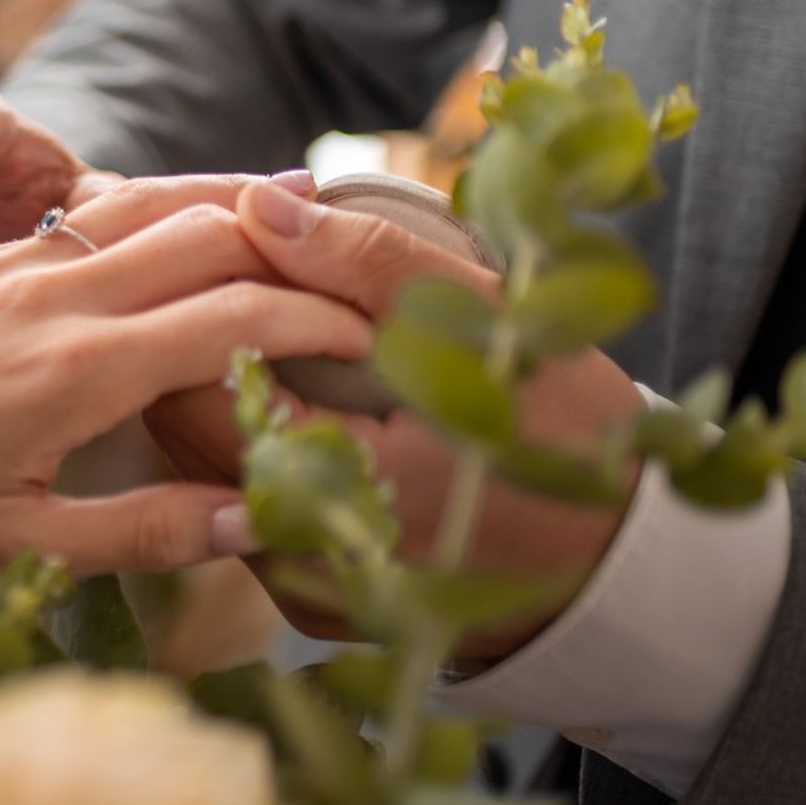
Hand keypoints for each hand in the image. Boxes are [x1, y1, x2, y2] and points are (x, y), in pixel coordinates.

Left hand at [0, 175, 365, 599]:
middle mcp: (49, 296)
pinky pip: (85, 220)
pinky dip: (153, 214)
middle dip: (291, 240)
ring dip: (225, 203)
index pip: (235, 317)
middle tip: (359, 253)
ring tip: (291, 200)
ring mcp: (5, 269)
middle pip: (204, 234)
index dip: (316, 320)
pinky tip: (173, 228)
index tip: (372, 338)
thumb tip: (253, 519)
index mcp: (76, 369)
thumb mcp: (11, 546)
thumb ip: (137, 531)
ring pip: (143, 206)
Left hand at [147, 180, 644, 658]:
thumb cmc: (566, 435)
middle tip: (230, 274)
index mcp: (323, 484)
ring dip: (217, 396)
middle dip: (195, 346)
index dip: (202, 303)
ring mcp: (293, 584)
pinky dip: (250, 447)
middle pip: (182, 432)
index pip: (193, 383)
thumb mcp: (480, 324)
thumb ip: (365, 262)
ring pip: (206, 473)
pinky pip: (246, 510)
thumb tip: (258, 204)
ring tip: (250, 325)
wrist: (624, 563)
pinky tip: (281, 397)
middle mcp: (290, 553)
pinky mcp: (306, 600)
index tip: (237, 250)